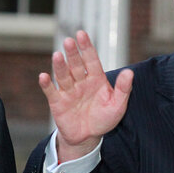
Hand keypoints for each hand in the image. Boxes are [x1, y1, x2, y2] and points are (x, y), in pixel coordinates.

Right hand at [38, 30, 132, 161]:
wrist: (88, 137)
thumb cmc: (104, 119)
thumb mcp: (118, 105)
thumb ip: (123, 89)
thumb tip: (130, 72)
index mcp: (96, 79)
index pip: (91, 60)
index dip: (86, 48)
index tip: (81, 34)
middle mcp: (80, 82)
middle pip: (75, 65)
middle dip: (72, 53)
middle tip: (68, 41)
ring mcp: (68, 91)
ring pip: (63, 76)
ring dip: (60, 66)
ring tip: (57, 55)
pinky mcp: (58, 103)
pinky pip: (51, 92)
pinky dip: (46, 85)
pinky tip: (44, 76)